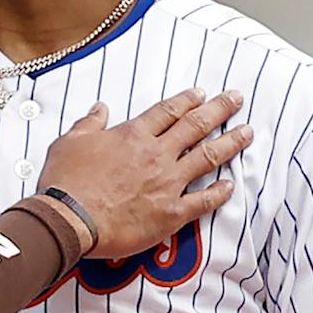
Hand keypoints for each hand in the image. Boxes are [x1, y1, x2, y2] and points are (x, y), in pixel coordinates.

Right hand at [39, 89, 249, 258]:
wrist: (69, 219)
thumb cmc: (65, 182)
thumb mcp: (70, 142)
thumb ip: (89, 124)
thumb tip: (99, 109)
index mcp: (132, 135)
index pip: (167, 111)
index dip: (186, 100)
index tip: (200, 93)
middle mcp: (156, 155)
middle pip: (195, 126)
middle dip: (219, 109)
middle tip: (236, 99)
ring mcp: (167, 183)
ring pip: (207, 157)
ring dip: (230, 143)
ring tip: (247, 132)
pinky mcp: (170, 213)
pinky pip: (202, 201)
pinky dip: (219, 193)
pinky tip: (231, 186)